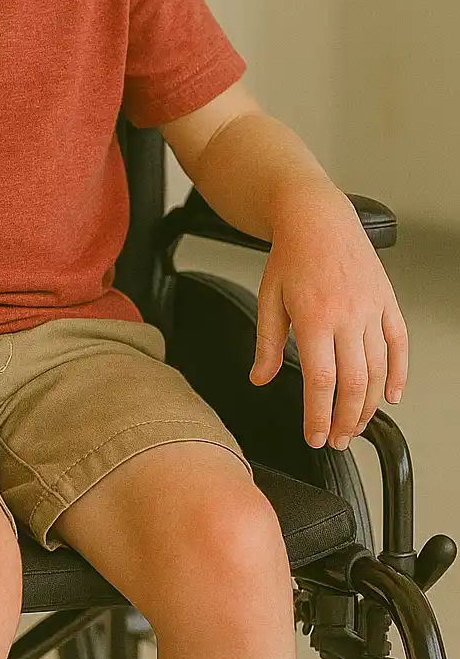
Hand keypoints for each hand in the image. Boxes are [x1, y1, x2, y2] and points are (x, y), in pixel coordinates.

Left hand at [248, 183, 408, 448]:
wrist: (317, 218)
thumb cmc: (290, 256)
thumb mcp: (268, 299)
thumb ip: (267, 345)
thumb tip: (260, 379)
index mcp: (314, 318)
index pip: (320, 381)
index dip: (318, 415)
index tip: (314, 437)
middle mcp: (347, 316)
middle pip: (353, 383)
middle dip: (345, 420)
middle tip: (335, 440)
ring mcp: (371, 309)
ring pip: (379, 370)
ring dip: (369, 405)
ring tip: (355, 425)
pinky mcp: (387, 302)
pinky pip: (398, 345)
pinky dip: (398, 374)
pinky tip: (391, 396)